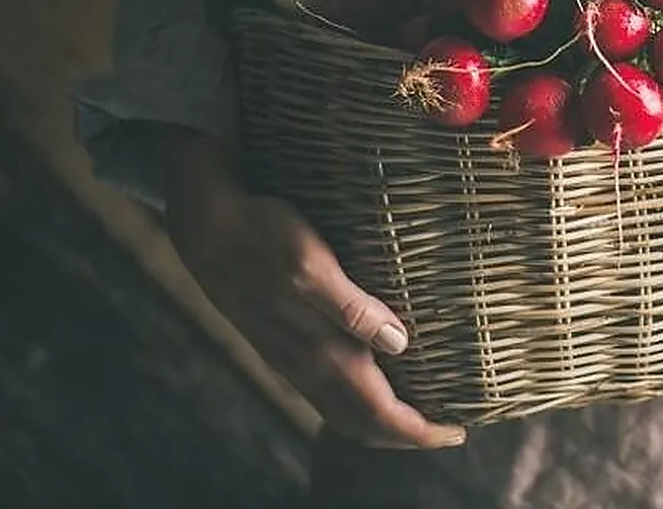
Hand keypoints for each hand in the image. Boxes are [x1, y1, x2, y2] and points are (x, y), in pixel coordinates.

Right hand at [150, 125, 464, 449]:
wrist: (206, 226)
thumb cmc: (262, 235)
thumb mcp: (311, 264)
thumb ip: (352, 308)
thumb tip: (398, 344)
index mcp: (318, 350)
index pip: (376, 412)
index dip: (418, 430)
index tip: (456, 431)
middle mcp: (304, 364)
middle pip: (361, 424)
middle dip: (406, 436)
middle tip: (448, 430)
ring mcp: (289, 357)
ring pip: (340, 412)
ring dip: (380, 422)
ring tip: (419, 412)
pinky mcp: (280, 343)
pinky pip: (325, 393)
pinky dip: (357, 402)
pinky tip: (372, 380)